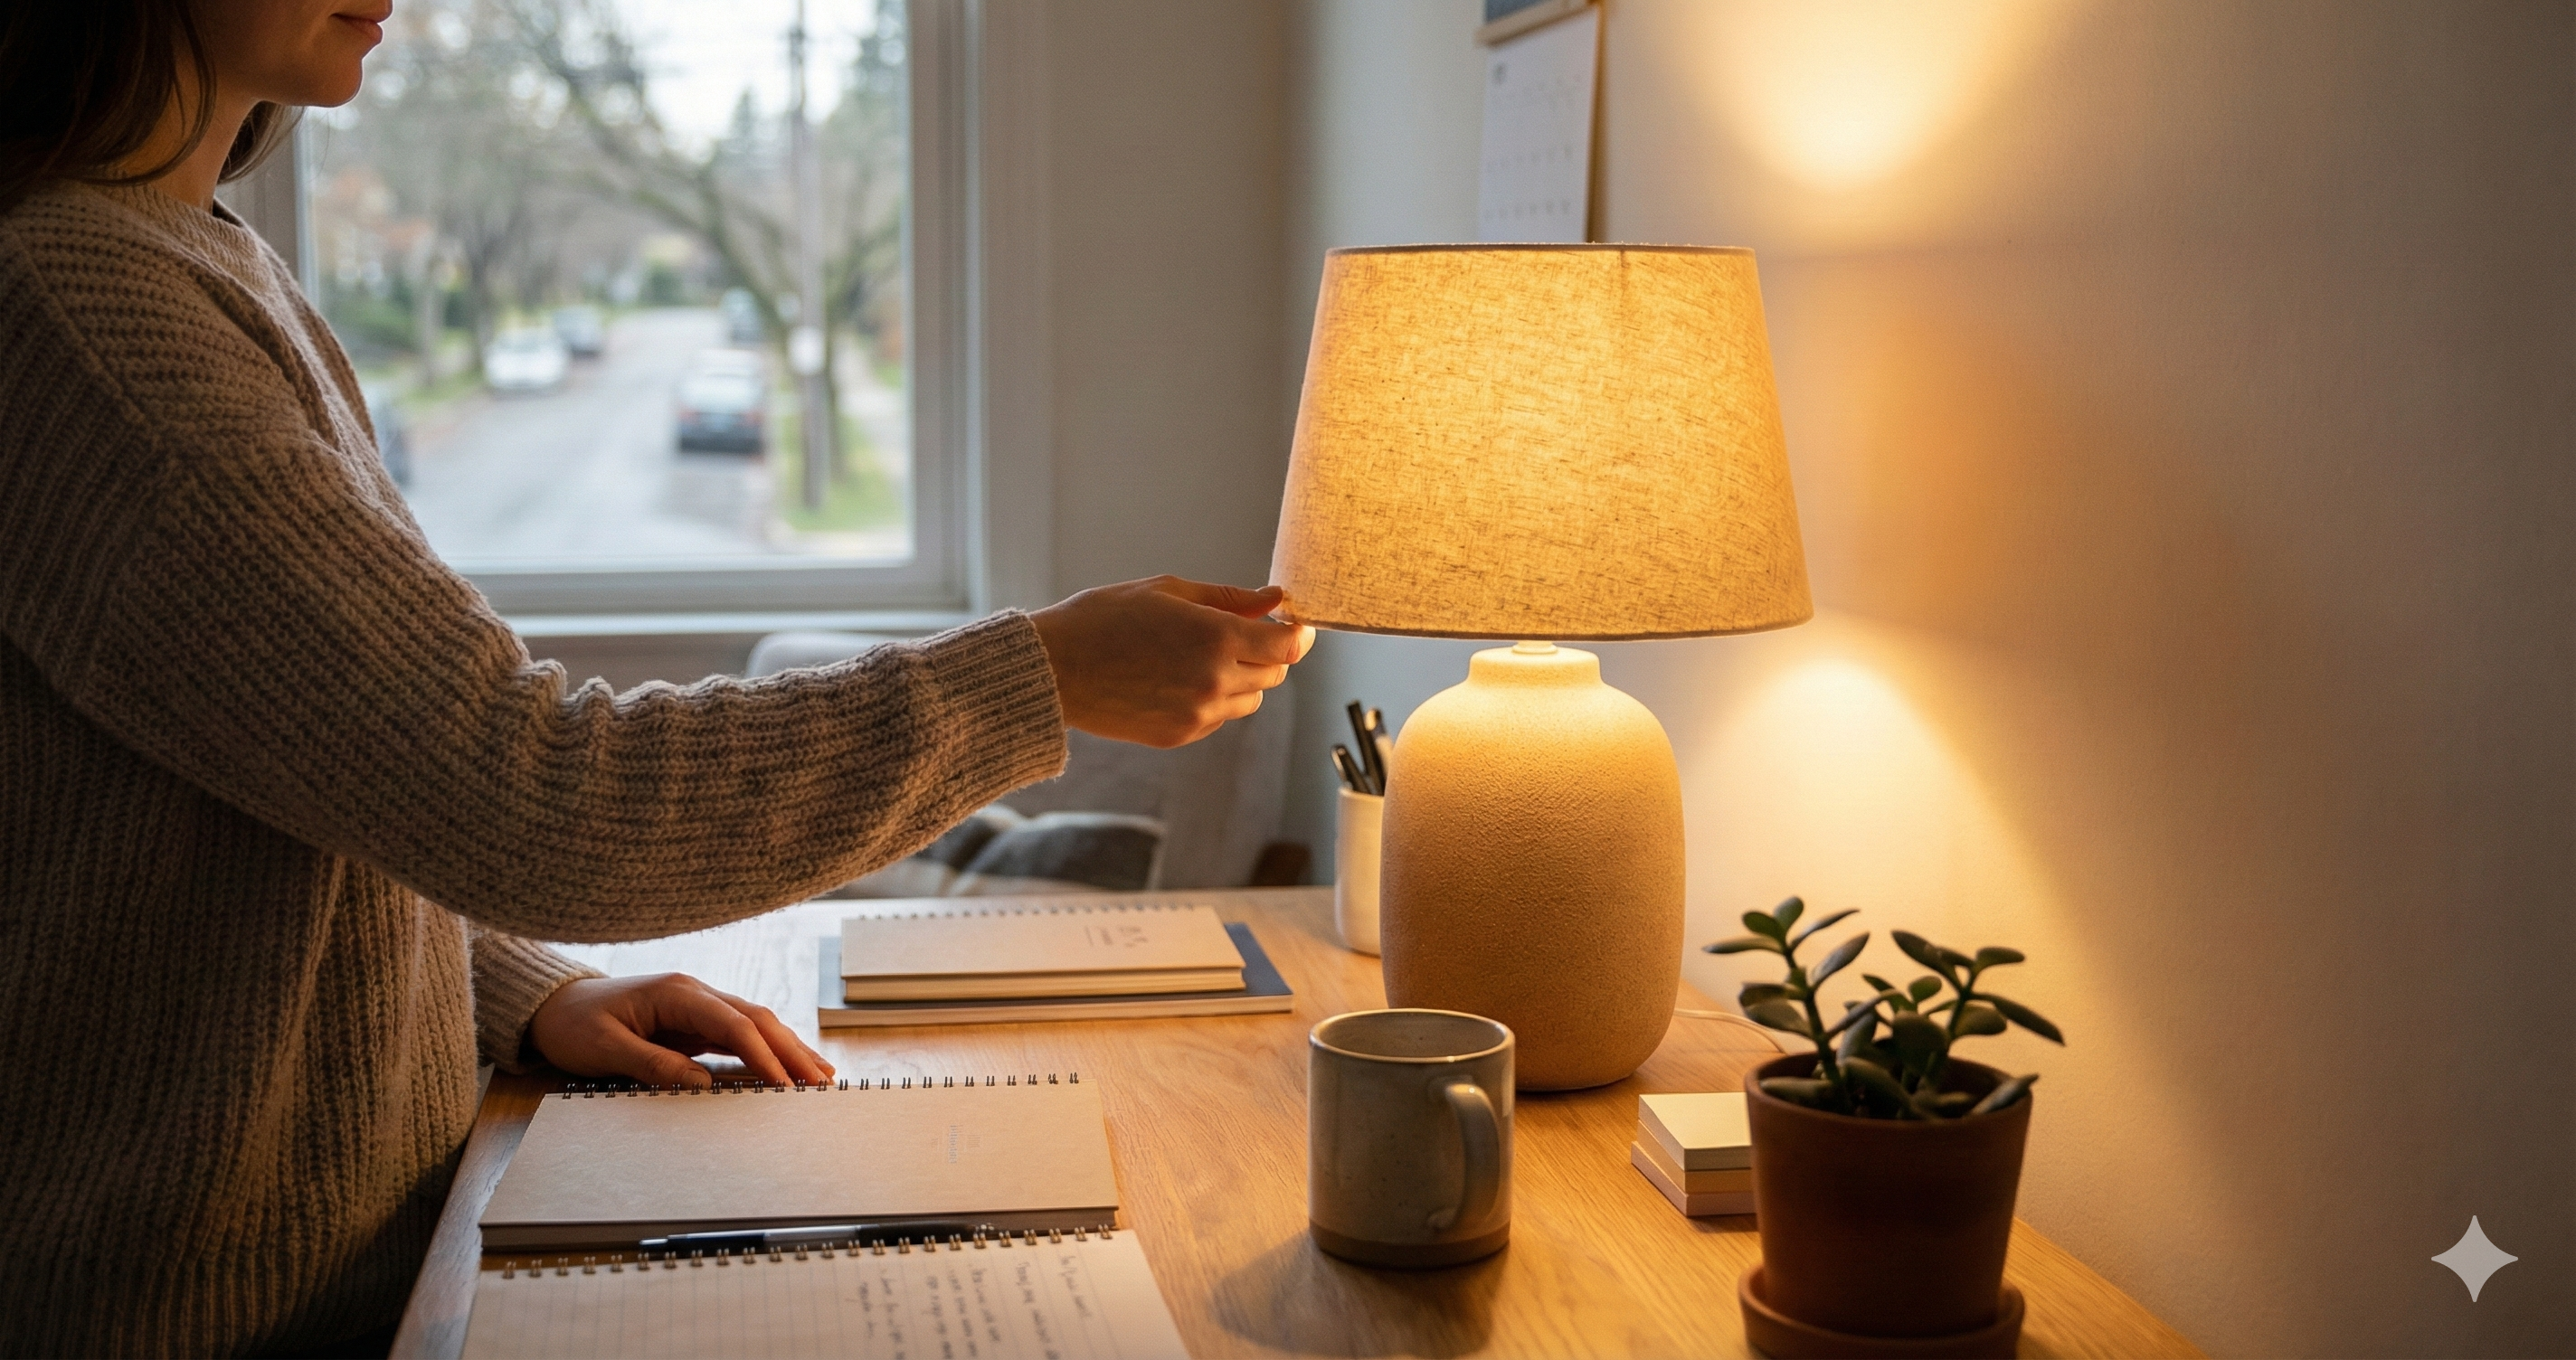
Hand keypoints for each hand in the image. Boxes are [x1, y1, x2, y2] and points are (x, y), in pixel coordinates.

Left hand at [526, 974, 835, 1087]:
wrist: (553, 1007)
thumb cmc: (574, 1025)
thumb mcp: (604, 1048)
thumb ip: (652, 1063)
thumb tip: (701, 1083)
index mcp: (677, 993)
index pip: (733, 1023)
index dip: (764, 1054)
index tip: (785, 1084)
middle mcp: (696, 994)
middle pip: (756, 1020)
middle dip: (792, 1051)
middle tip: (823, 1083)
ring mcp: (698, 1008)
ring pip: (756, 1026)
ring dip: (789, 1050)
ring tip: (822, 1077)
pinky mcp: (695, 1024)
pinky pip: (740, 1038)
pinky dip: (768, 1053)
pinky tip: (788, 1069)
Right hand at [1030, 576, 1315, 747]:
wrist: (1054, 669)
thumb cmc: (1104, 618)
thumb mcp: (1168, 592)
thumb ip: (1228, 598)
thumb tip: (1273, 597)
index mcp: (1215, 637)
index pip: (1288, 645)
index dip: (1297, 633)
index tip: (1292, 624)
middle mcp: (1214, 680)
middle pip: (1275, 673)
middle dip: (1267, 651)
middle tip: (1240, 631)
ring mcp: (1198, 713)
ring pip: (1251, 699)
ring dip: (1243, 677)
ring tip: (1200, 656)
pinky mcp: (1180, 735)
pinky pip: (1219, 717)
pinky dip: (1214, 699)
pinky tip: (1178, 679)